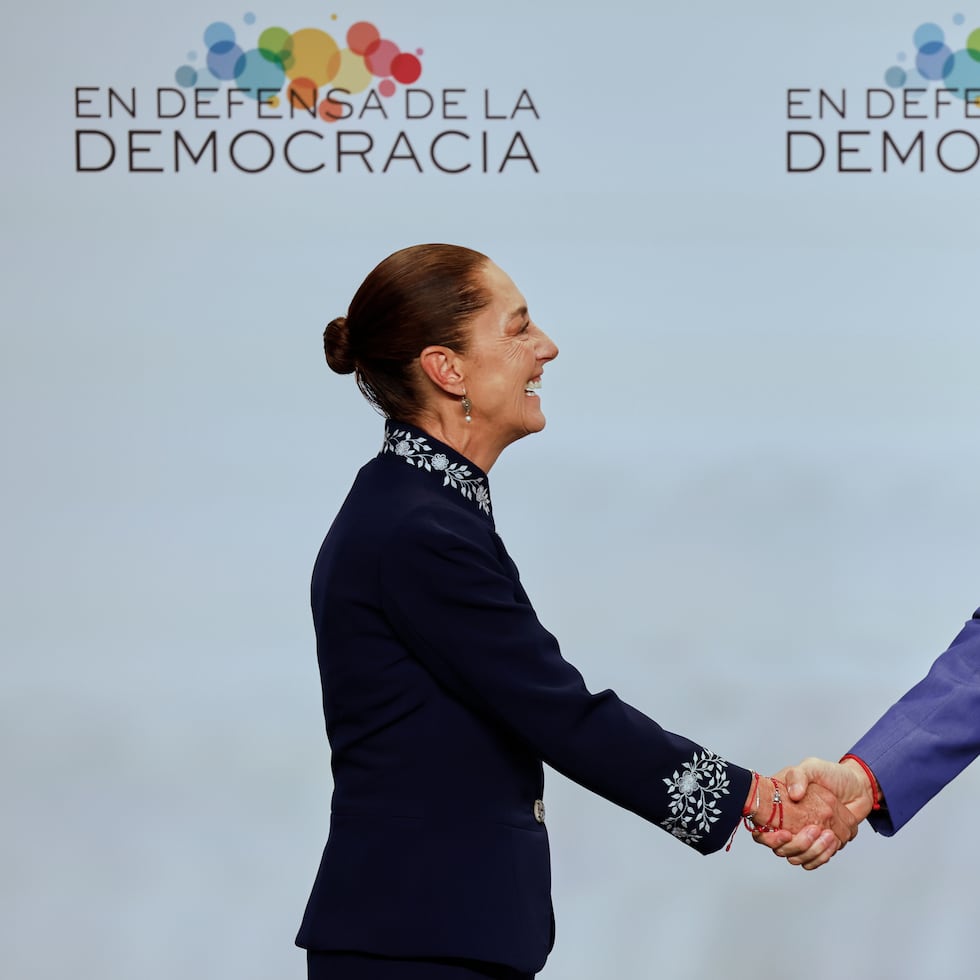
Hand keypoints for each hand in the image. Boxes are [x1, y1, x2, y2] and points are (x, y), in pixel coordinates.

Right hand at [755, 757, 876, 868]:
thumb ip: (799, 776)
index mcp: (780, 806)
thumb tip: (794, 795)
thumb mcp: (812, 767)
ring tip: (829, 835)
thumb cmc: (831, 775)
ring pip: (798, 858)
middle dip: (799, 844)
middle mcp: (787, 824)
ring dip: (814, 851)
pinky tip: (832, 843)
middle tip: (815, 829)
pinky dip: (823, 856)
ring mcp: (802, 836)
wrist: (857, 787)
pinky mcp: (818, 845)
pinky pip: (814, 861)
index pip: (764, 830)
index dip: (770, 838)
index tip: (785, 833)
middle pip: (782, 849)